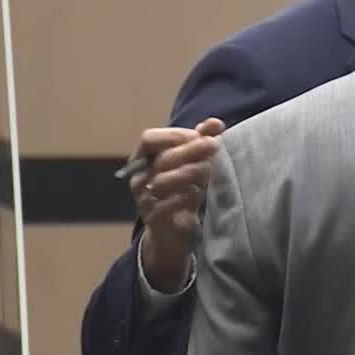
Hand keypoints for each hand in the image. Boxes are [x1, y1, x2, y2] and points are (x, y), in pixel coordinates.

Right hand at [130, 117, 225, 291]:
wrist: (175, 231)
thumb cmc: (183, 189)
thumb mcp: (191, 163)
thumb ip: (201, 140)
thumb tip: (216, 123)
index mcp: (142, 159)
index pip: (149, 139)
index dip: (176, 135)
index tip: (202, 135)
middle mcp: (138, 178)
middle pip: (161, 159)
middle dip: (191, 150)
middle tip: (215, 145)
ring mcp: (143, 200)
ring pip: (162, 181)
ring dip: (189, 173)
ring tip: (209, 169)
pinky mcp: (153, 219)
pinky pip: (167, 206)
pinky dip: (186, 197)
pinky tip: (200, 193)